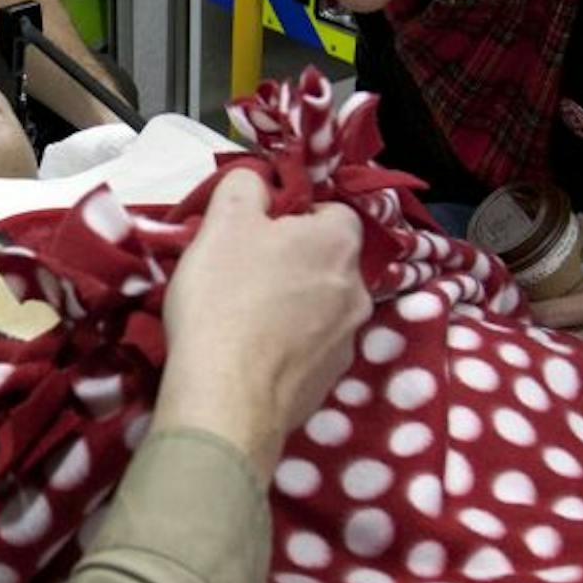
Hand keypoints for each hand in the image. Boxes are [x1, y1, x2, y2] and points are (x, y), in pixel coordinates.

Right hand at [156, 170, 371, 477]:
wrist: (226, 400)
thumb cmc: (225, 299)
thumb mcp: (223, 221)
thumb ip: (245, 186)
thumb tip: (258, 182)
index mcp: (340, 244)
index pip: (331, 210)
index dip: (293, 214)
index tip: (256, 230)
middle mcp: (359, 291)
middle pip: (326, 260)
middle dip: (292, 260)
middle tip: (242, 270)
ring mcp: (349, 341)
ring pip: (320, 305)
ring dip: (291, 304)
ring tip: (242, 316)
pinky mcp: (330, 382)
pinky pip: (310, 347)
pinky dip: (286, 344)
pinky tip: (250, 352)